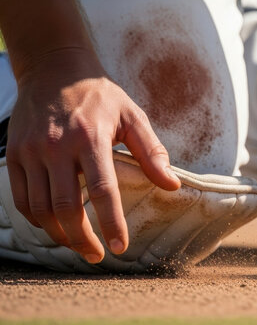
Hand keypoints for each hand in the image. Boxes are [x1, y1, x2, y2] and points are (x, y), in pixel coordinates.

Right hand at [6, 48, 180, 262]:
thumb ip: (152, 152)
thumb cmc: (101, 96)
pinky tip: (55, 226)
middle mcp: (56, 147)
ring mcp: (31, 151)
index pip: (103, 191)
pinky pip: (21, 198)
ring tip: (79, 244)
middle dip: (83, 239)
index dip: (112, 223)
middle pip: (66, 207)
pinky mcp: (14, 154)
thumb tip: (173, 185)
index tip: (120, 247)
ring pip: (40, 208)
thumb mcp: (133, 117)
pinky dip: (37, 218)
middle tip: (98, 256)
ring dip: (59, 234)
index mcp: (91, 138)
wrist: (54, 68)